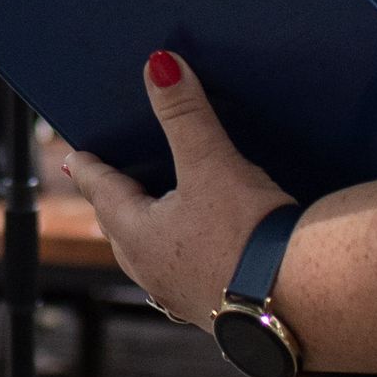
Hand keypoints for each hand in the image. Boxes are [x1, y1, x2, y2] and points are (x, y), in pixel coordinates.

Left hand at [56, 49, 292, 336]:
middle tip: (109, 182)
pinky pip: (186, 273)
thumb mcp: (212, 165)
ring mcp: (183, 295)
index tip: (74, 157)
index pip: (101, 190)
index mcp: (138, 235)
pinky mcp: (218, 310)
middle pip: (121, 226)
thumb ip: (185, 115)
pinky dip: (185, 254)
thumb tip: (160, 66)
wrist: (303, 299)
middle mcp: (152, 271)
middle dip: (116, 200)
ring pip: (152, 254)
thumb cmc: (249, 235)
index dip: (88, 168)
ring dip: (150, 231)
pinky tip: (204, 250)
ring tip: (155, 214)